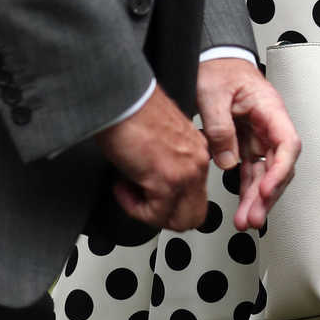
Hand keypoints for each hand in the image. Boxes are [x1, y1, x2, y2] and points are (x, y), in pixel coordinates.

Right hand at [95, 85, 210, 231]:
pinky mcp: (166, 180)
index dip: (170, 203)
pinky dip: (132, 207)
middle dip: (163, 217)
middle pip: (193, 216)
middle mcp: (198, 162)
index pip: (196, 198)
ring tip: (129, 189)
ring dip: (147, 213)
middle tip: (141, 201)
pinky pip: (153, 215)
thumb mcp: (162, 140)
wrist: (122, 99)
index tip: (149, 192)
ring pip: (177, 220)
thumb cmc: (134, 113)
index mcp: (198, 151)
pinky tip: (121, 184)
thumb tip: (154, 187)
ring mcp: (185, 172)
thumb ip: (169, 162)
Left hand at [196, 57, 300, 231]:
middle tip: (254, 216)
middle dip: (268, 194)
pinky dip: (246, 190)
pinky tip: (241, 206)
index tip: (267, 190)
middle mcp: (268, 124)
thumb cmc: (218, 67)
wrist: (212, 58)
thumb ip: (220, 128)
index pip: (287, 143)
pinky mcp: (245, 142)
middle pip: (279, 165)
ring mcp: (258, 135)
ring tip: (245, 221)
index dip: (280, 170)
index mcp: (269, 107)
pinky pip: (250, 170)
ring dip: (257, 199)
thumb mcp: (213, 93)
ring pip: (265, 173)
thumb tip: (228, 161)